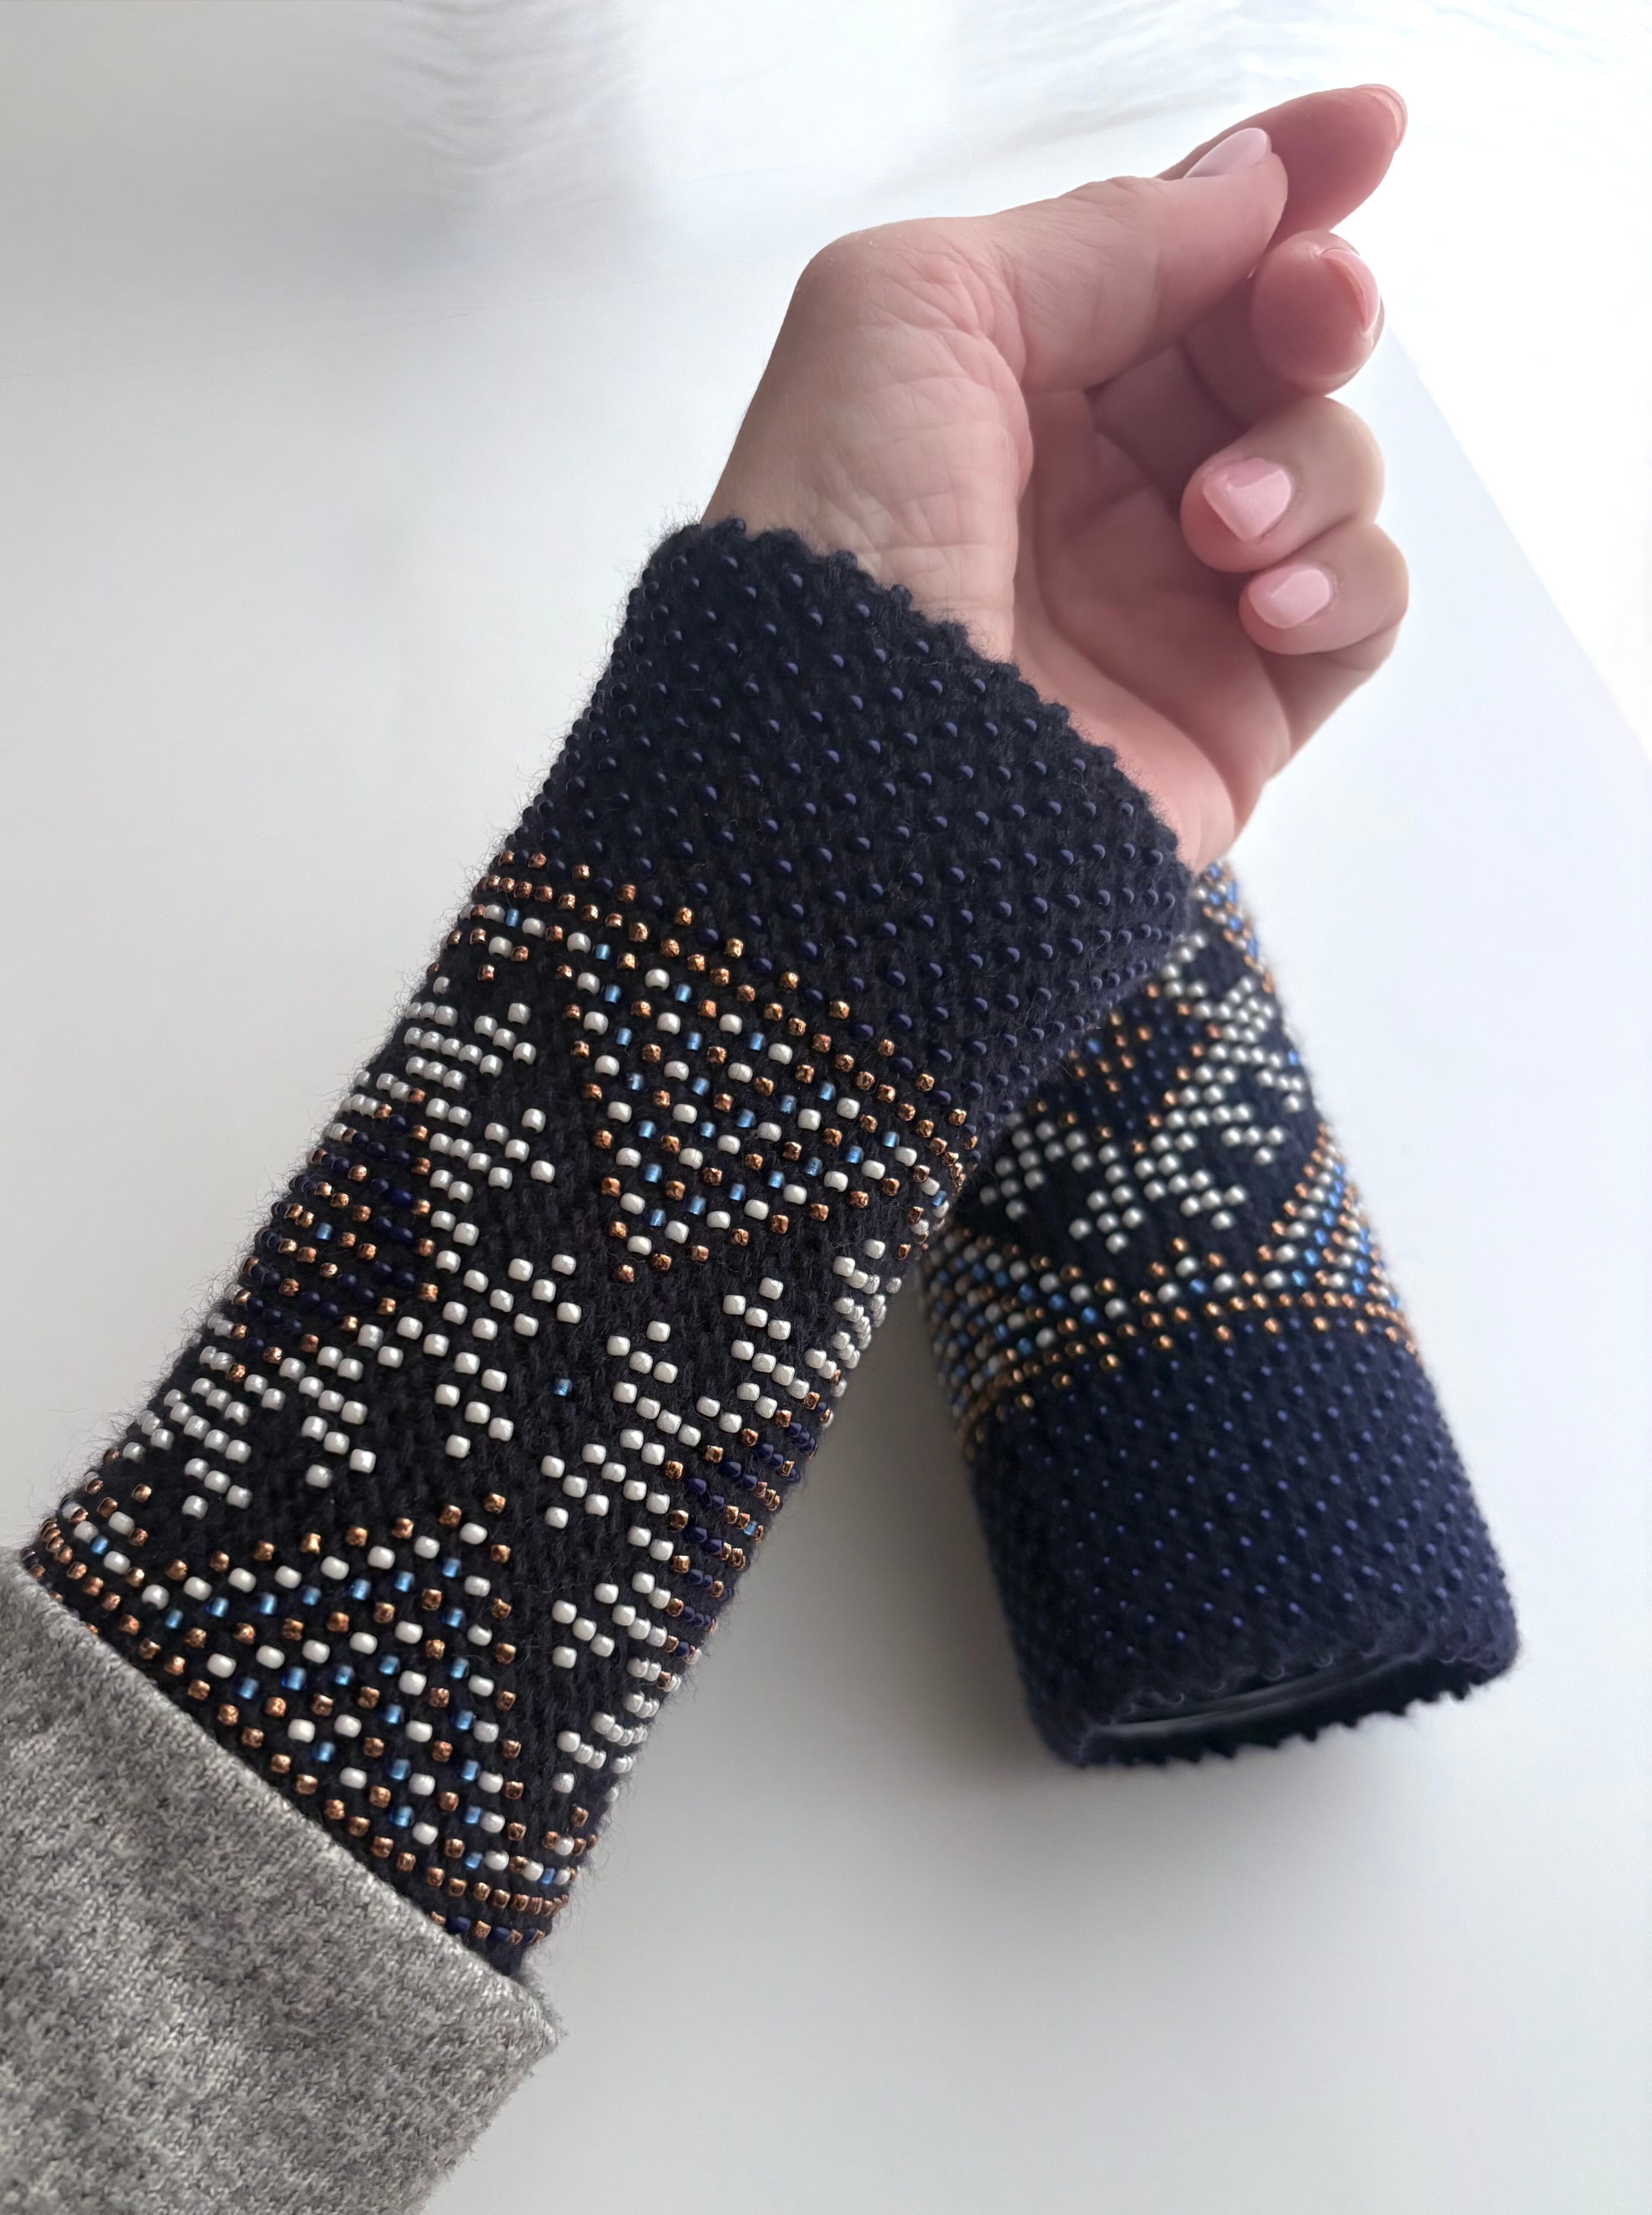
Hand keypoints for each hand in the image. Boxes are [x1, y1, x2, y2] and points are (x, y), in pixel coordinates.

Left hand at [706, 87, 1407, 871]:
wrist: (843, 779)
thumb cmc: (840, 536)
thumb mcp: (915, 310)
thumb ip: (1093, 236)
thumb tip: (1252, 188)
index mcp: (1012, 390)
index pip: (1174, 263)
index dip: (1275, 190)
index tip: (1367, 135)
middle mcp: (1096, 491)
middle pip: (1270, 353)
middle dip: (1312, 306)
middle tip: (1308, 312)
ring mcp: (1171, 604)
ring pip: (1330, 472)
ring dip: (1305, 465)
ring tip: (1217, 526)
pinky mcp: (1232, 711)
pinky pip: (1359, 611)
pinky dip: (1344, 580)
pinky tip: (1264, 602)